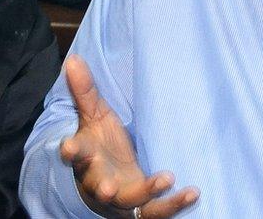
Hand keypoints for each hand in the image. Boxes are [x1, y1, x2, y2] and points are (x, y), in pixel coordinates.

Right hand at [61, 55, 198, 217]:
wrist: (108, 180)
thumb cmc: (100, 144)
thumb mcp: (94, 115)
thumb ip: (85, 91)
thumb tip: (73, 59)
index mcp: (86, 157)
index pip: (76, 153)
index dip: (71, 151)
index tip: (69, 148)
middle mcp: (100, 181)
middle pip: (99, 186)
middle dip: (103, 187)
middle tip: (108, 187)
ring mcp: (121, 198)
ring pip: (131, 202)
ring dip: (148, 193)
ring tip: (166, 178)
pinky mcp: (141, 208)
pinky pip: (157, 212)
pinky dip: (174, 204)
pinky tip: (193, 193)